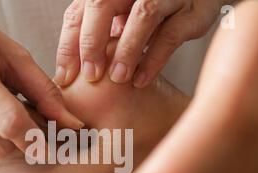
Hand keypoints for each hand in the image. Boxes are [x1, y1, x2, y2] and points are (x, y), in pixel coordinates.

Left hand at [55, 0, 227, 87]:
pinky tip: (140, 81)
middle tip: (90, 76)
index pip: (79, 11)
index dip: (68, 44)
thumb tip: (74, 67)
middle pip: (103, 4)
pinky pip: (171, 35)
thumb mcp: (122, 15)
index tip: (64, 76)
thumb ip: (100, 31)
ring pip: (142, 15)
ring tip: (117, 79)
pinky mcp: (193, 11)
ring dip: (126, 50)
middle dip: (91, 43)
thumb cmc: (154, 8)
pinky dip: (153, 60)